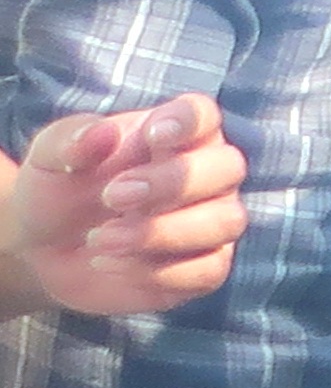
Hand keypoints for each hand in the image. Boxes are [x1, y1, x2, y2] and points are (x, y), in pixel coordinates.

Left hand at [7, 96, 245, 317]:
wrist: (44, 250)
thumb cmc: (58, 191)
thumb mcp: (48, 158)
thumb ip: (69, 141)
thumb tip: (103, 134)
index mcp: (174, 135)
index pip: (204, 115)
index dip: (190, 122)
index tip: (154, 135)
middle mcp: (205, 175)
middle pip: (229, 166)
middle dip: (175, 182)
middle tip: (113, 196)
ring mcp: (209, 221)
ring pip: (226, 221)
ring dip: (163, 232)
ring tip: (101, 239)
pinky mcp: (203, 268)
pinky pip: (208, 270)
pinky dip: (158, 272)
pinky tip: (110, 263)